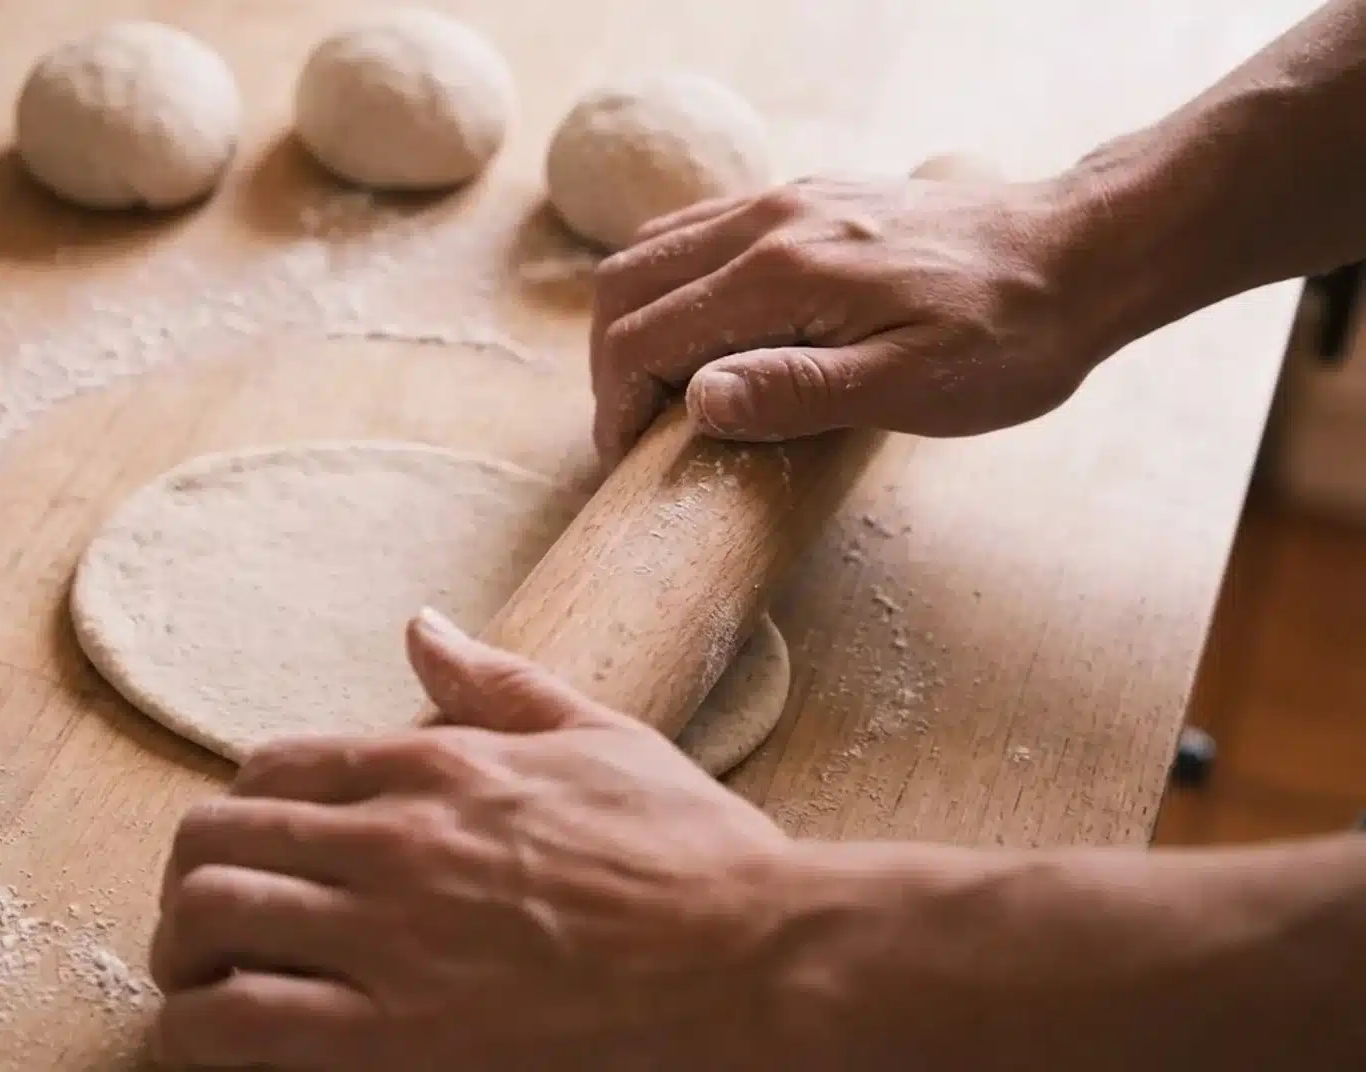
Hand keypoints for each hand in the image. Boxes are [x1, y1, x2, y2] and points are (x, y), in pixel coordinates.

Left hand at [148, 609, 804, 1069]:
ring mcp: (388, 939)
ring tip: (194, 986)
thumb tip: (420, 627)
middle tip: (203, 925)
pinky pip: (240, 1028)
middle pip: (213, 841)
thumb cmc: (690, 851)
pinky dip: (195, 1034)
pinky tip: (208, 1043)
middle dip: (188, 881)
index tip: (249, 850)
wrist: (756, 958)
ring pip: (207, 922)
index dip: (237, 810)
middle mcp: (392, 839)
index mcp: (435, 764)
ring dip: (178, 956)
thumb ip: (494, 683)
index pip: (271, 767)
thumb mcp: (598, 734)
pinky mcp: (396, 1041)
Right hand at [589, 172, 1114, 462]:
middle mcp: (769, 223)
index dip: (617, 403)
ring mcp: (785, 202)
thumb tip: (696, 402)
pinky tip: (711, 333)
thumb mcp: (913, 390)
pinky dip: (675, 284)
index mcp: (783, 274)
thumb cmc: (1008, 337)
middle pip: (627, 281)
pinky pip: (701, 230)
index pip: (644, 334)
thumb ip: (798, 392)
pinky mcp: (807, 199)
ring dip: (636, 319)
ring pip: (656, 248)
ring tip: (663, 388)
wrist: (1083, 253)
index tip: (631, 458)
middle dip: (609, 362)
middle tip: (633, 430)